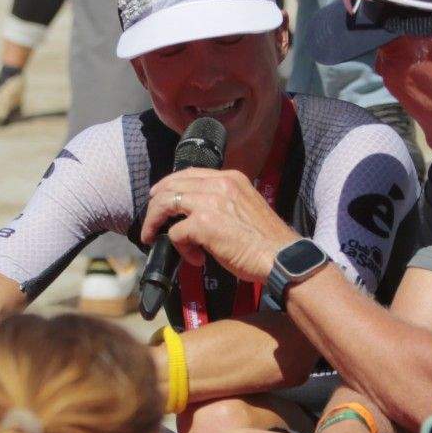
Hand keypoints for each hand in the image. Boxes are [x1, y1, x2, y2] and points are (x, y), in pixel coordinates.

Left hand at [139, 166, 296, 280]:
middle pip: (171, 185)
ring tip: (152, 237)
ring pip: (165, 204)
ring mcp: (209, 202)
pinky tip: (196, 259)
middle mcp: (218, 184)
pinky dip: (180, 249)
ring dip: (155, 223)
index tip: (157, 197)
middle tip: (150, 222)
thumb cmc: (267, 240)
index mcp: (230, 178)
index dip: (168, 184)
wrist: (281, 256)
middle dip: (155, 205)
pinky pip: (175, 233)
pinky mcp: (203, 224)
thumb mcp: (245, 206)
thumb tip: (195, 215)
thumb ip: (223, 202)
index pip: (189, 173)